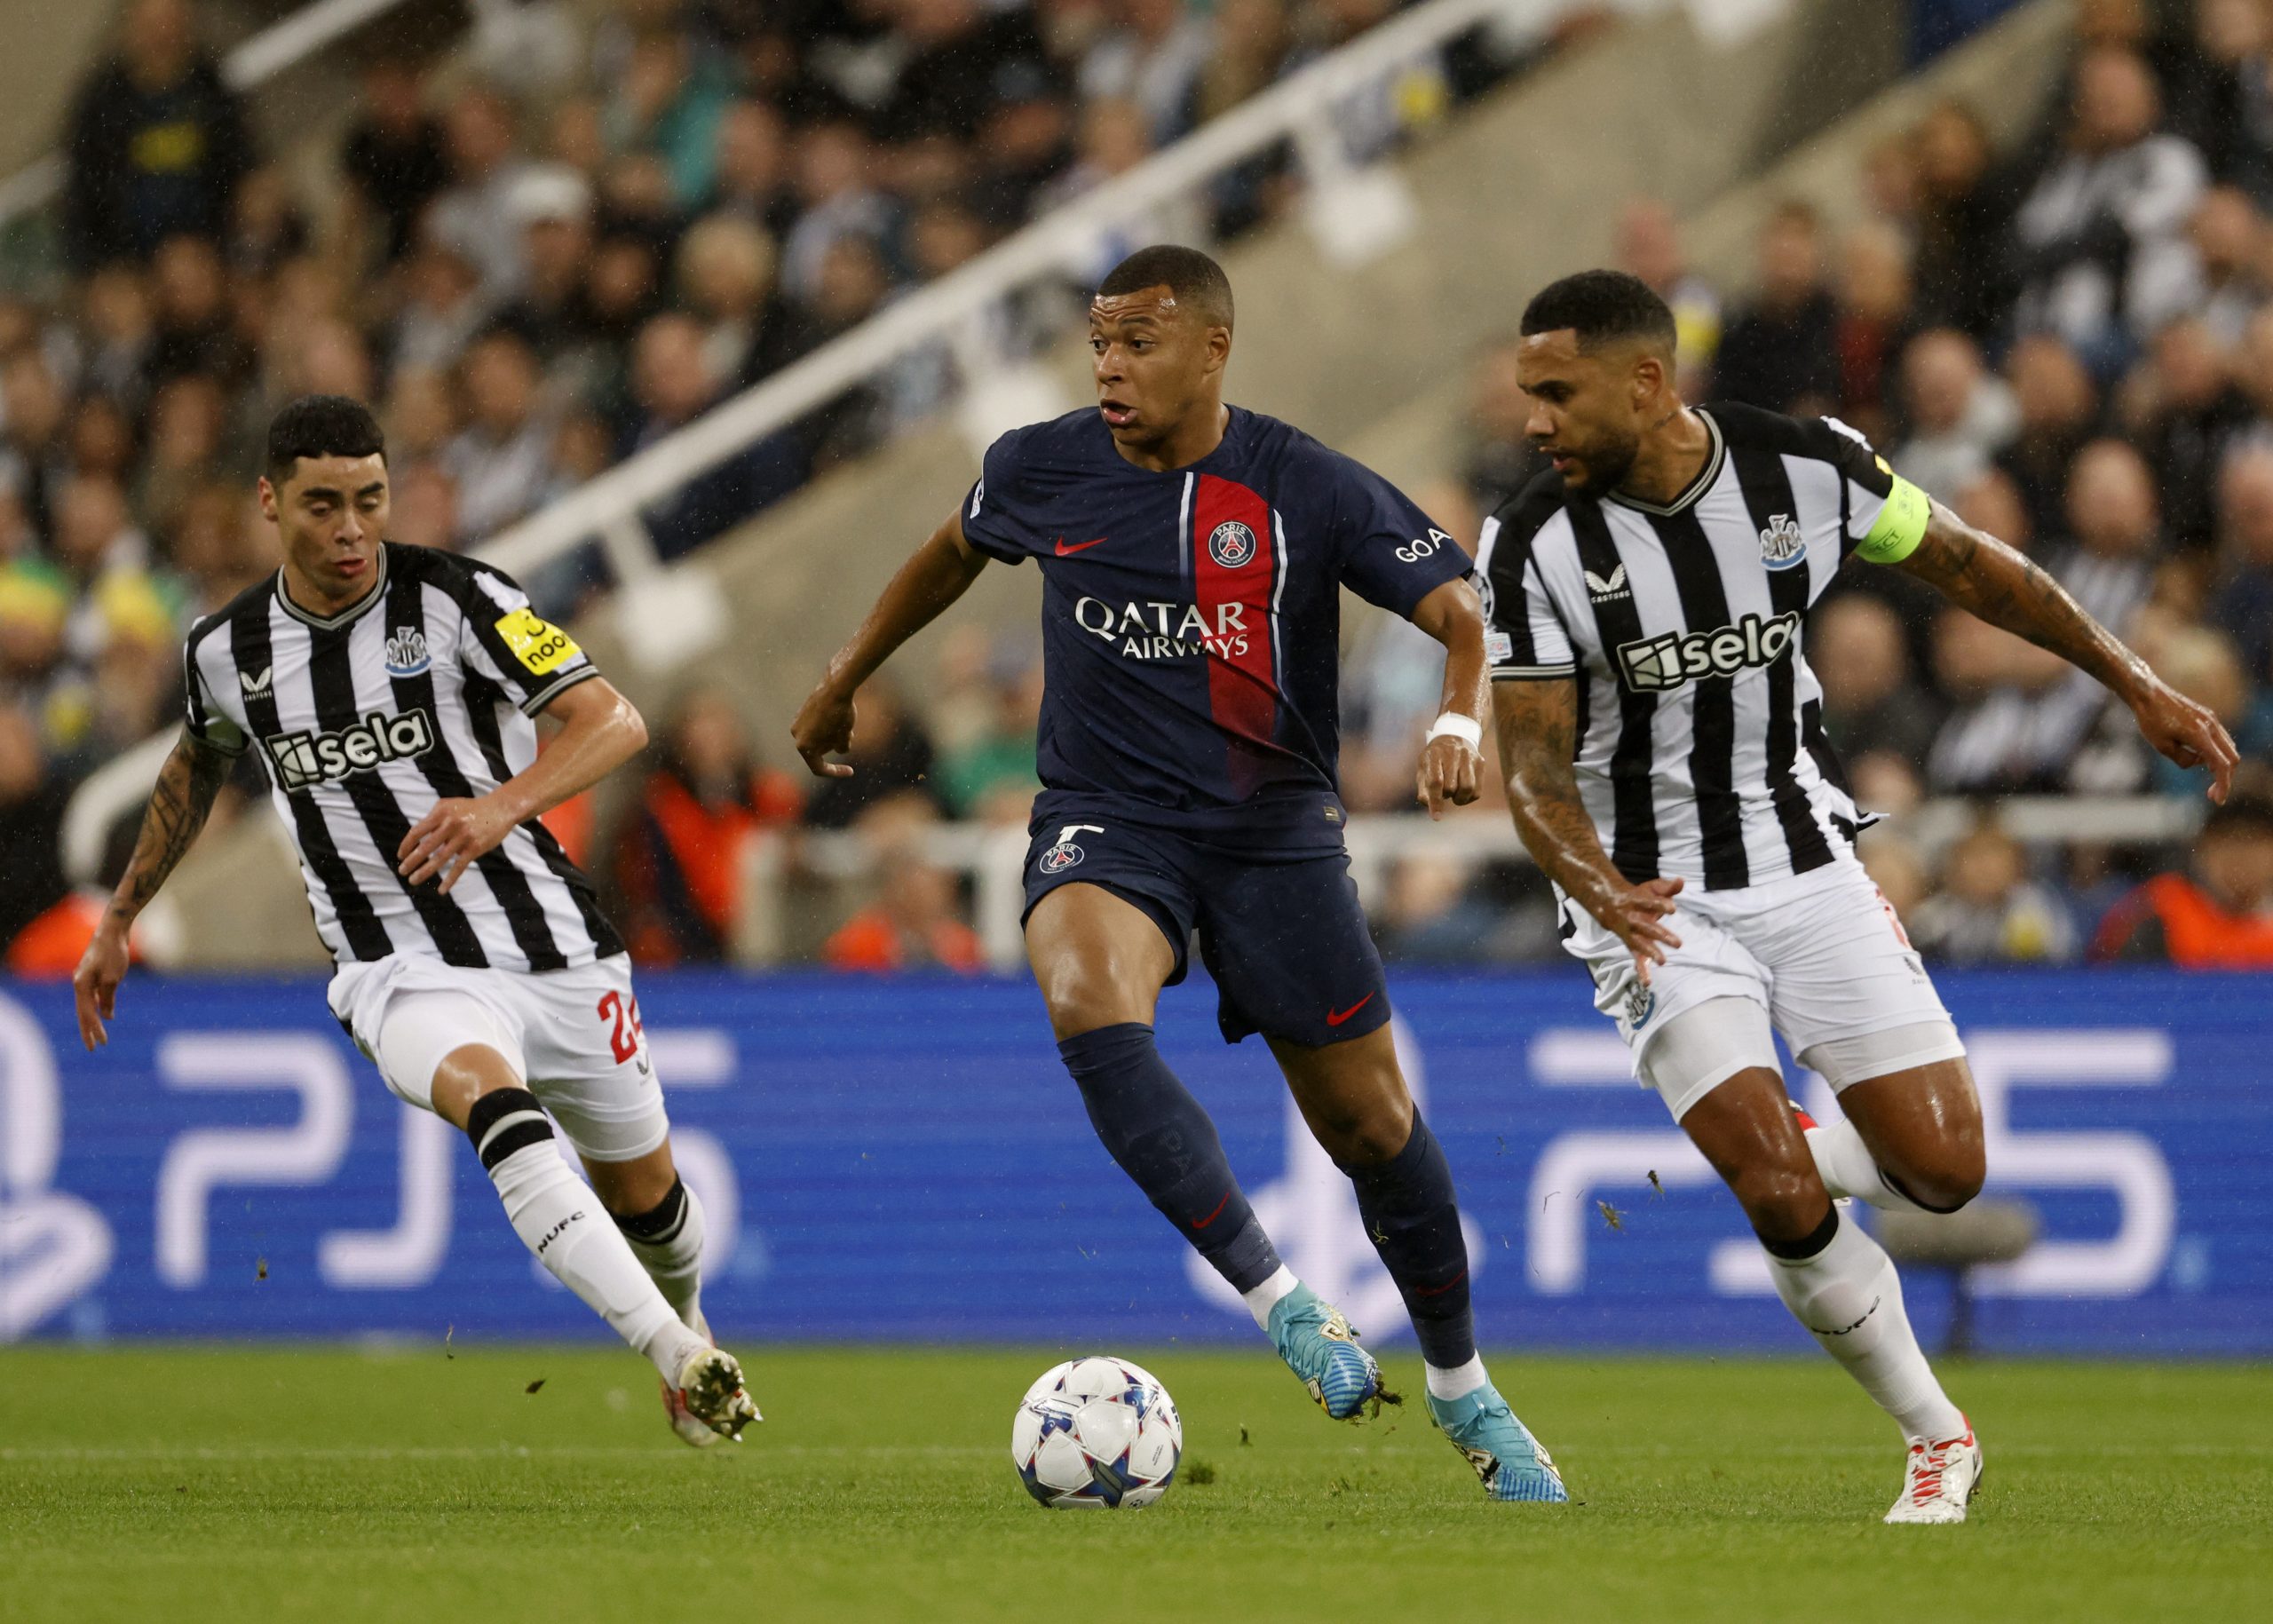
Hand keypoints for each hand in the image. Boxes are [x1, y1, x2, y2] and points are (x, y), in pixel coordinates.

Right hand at [72, 920, 130, 1050]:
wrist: (112, 931)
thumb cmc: (113, 953)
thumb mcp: (113, 978)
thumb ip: (107, 998)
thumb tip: (106, 1016)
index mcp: (81, 985)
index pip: (86, 1014)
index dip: (93, 1030)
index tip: (100, 1045)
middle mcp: (79, 983)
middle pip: (83, 1012)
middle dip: (88, 1030)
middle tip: (93, 1048)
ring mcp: (85, 979)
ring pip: (87, 1005)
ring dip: (93, 1020)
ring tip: (98, 1035)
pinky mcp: (93, 975)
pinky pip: (93, 996)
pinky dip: (98, 1006)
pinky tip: (106, 1014)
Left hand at [398, 795, 518, 892]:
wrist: (500, 809)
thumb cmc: (472, 808)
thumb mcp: (450, 805)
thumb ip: (433, 818)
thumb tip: (418, 838)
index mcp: (441, 812)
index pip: (417, 831)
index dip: (406, 845)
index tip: (400, 855)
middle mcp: (451, 823)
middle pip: (426, 846)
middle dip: (411, 861)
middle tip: (402, 871)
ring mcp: (463, 836)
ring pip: (439, 859)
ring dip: (424, 872)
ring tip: (413, 880)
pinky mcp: (475, 847)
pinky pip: (459, 867)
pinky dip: (449, 880)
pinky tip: (441, 890)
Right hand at [792, 682, 856, 778]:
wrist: (836, 687)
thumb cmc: (841, 715)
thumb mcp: (845, 738)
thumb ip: (841, 748)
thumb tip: (839, 748)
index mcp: (804, 747)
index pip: (819, 768)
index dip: (836, 772)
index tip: (851, 771)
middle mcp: (797, 736)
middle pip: (819, 751)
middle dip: (835, 746)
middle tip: (850, 734)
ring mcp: (797, 723)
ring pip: (817, 738)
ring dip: (831, 736)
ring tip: (846, 723)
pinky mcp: (802, 712)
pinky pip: (815, 726)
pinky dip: (827, 726)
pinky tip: (838, 714)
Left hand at [1414, 735, 1482, 819]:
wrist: (1453, 737)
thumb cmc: (1434, 760)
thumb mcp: (1423, 769)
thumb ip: (1423, 788)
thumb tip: (1427, 804)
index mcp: (1434, 754)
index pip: (1436, 781)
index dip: (1435, 801)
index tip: (1436, 817)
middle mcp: (1453, 753)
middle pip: (1451, 787)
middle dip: (1446, 795)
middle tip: (1444, 792)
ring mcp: (1469, 756)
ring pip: (1468, 788)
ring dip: (1459, 798)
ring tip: (1454, 794)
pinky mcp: (1480, 762)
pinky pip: (1477, 790)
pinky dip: (1469, 798)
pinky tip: (1462, 792)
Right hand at [1586, 874, 1683, 982]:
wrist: (1610, 906)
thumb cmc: (1637, 897)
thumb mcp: (1651, 888)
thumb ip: (1667, 887)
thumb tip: (1681, 881)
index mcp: (1637, 902)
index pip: (1649, 903)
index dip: (1660, 905)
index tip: (1673, 909)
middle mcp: (1632, 919)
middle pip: (1647, 928)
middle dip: (1661, 935)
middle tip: (1678, 943)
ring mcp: (1631, 934)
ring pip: (1640, 944)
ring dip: (1651, 953)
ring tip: (1663, 961)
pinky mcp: (1632, 946)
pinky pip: (1636, 959)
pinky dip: (1641, 971)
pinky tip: (1648, 983)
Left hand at [2131, 679, 2239, 802]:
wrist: (2148, 694)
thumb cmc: (2151, 720)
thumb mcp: (2163, 747)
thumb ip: (2184, 760)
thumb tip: (2199, 763)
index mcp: (2200, 735)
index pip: (2221, 765)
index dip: (2223, 785)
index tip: (2217, 801)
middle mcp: (2211, 726)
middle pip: (2231, 758)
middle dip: (2224, 778)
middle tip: (2210, 794)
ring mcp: (2211, 720)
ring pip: (2227, 748)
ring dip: (2219, 764)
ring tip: (2199, 771)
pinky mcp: (2207, 717)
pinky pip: (2218, 739)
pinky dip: (2214, 752)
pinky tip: (2198, 757)